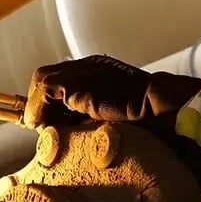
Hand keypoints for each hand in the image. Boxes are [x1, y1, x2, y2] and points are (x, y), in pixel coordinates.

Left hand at [23, 55, 200, 127]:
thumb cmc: (146, 120)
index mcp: (100, 73)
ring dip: (41, 107)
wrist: (160, 108)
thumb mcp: (114, 118)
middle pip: (49, 78)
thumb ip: (94, 119)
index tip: (52, 125)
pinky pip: (45, 89)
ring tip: (48, 129)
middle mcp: (88, 66)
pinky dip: (41, 109)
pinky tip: (47, 127)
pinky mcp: (76, 80)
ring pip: (43, 81)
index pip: (63, 83)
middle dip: (43, 104)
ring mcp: (82, 69)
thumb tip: (69, 135)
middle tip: (46, 128)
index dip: (53, 104)